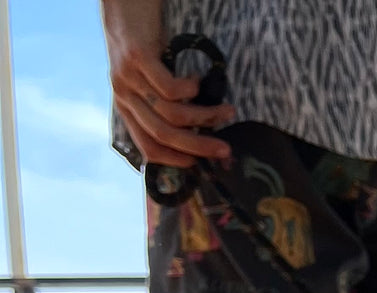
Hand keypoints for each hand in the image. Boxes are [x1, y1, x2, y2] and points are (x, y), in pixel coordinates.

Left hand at [102, 0, 234, 166]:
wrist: (121, 1)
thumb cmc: (140, 38)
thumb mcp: (147, 77)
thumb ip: (161, 101)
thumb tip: (195, 128)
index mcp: (126, 105)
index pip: (148, 147)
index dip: (175, 160)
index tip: (200, 164)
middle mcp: (124, 95)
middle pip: (163, 135)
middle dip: (198, 146)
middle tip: (225, 149)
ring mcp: (129, 76)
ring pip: (170, 114)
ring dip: (204, 117)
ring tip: (226, 111)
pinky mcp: (137, 57)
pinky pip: (169, 87)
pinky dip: (191, 91)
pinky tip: (200, 82)